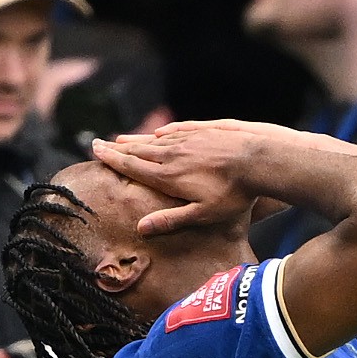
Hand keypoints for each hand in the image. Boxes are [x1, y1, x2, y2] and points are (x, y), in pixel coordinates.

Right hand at [93, 121, 282, 238]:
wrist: (261, 159)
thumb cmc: (235, 193)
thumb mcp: (203, 214)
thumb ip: (171, 220)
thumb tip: (140, 228)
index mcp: (168, 175)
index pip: (133, 166)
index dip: (113, 160)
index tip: (95, 152)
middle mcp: (174, 154)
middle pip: (139, 151)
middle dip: (117, 148)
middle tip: (97, 143)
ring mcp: (190, 139)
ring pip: (157, 139)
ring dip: (137, 139)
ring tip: (122, 138)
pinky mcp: (207, 130)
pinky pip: (179, 129)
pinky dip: (164, 132)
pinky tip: (159, 132)